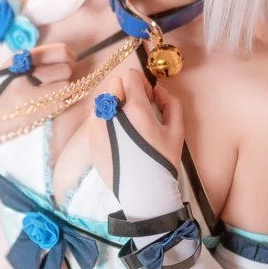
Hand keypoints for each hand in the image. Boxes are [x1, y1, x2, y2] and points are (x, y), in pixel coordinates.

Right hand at [0, 43, 74, 147]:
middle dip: (65, 75)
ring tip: (51, 94)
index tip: (67, 62)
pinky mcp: (32, 115)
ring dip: (63, 91)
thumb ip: (35, 60)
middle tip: (56, 81)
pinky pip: (60, 104)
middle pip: (66, 69)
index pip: (59, 51)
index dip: (68, 57)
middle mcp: (23, 75)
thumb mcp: (10, 67)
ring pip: (66, 87)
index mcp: (19, 59)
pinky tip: (48, 105)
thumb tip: (68, 57)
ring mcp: (28, 96)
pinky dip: (59, 103)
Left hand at [89, 66, 184, 220]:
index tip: (148, 98)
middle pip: (114, 85)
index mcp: (134, 109)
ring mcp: (97, 126)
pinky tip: (118, 138)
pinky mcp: (90, 139)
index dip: (141, 83)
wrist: (143, 192)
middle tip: (138, 112)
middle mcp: (111, 114)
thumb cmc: (163, 161)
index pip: (129, 76)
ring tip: (127, 127)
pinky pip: (96, 118)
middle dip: (127, 92)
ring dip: (114, 105)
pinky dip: (106, 121)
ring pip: (103, 101)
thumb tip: (157, 88)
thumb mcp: (176, 130)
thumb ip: (170, 102)